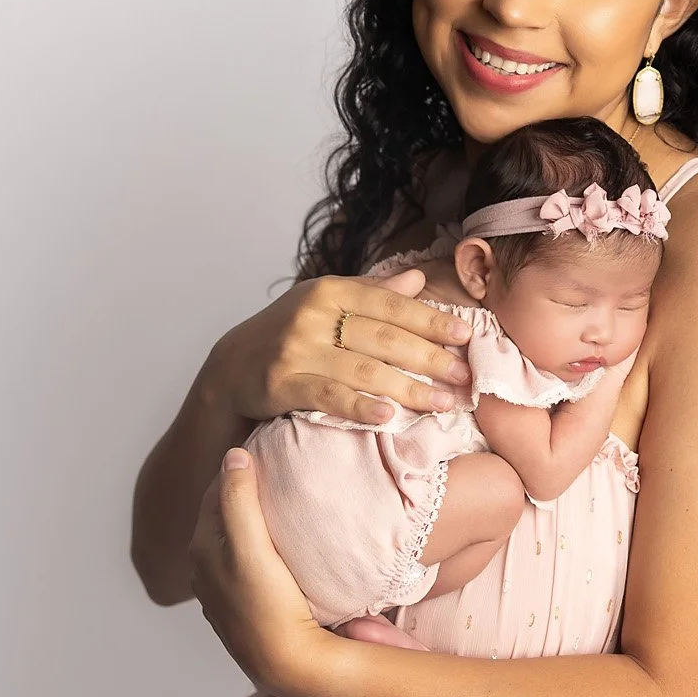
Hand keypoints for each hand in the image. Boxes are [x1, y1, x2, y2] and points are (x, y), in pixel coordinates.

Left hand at [190, 448, 337, 696]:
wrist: (287, 663)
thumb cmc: (269, 604)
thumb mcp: (251, 545)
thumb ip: (239, 499)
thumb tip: (233, 454)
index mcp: (201, 549)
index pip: (214, 492)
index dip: (237, 469)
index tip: (265, 450)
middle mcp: (204, 570)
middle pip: (222, 517)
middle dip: (242, 493)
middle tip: (277, 471)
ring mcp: (223, 592)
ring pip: (234, 542)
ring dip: (251, 522)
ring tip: (281, 504)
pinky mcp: (243, 609)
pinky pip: (247, 565)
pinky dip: (258, 548)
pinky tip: (281, 548)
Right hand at [222, 267, 474, 424]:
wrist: (231, 368)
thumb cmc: (289, 334)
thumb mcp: (327, 304)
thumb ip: (372, 293)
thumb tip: (418, 279)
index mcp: (331, 290)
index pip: (391, 304)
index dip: (431, 320)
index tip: (466, 334)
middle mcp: (313, 315)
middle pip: (384, 338)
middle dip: (430, 358)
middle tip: (465, 376)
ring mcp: (296, 349)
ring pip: (364, 370)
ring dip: (409, 388)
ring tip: (443, 403)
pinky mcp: (281, 384)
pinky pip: (329, 396)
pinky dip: (360, 406)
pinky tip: (389, 417)